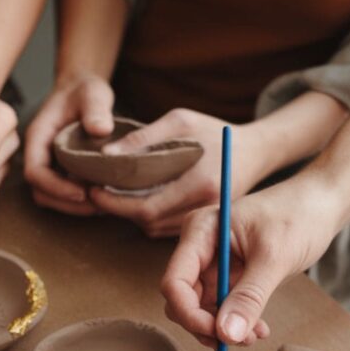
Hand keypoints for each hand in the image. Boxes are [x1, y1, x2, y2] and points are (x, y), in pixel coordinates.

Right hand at [24, 71, 114, 214]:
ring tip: (103, 204)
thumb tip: (101, 130)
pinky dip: (81, 201)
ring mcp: (49, 165)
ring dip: (74, 207)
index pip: (35, 172)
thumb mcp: (93, 93)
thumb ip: (96, 109)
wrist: (83, 91)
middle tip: (98, 205)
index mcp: (38, 137)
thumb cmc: (84, 90)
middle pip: (41, 192)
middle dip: (67, 204)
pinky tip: (103, 197)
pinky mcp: (61, 172)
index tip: (82, 193)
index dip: (56, 188)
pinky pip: (64, 194)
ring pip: (51, 197)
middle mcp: (39, 155)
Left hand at [88, 108, 269, 236]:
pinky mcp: (202, 223)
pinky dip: (147, 217)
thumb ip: (143, 138)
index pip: (147, 207)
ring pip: (154, 229)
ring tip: (113, 194)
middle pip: (148, 222)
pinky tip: (137, 199)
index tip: (93, 190)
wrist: (256, 151)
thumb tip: (106, 156)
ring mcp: (205, 219)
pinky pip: (165, 228)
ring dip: (131, 215)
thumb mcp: (180, 121)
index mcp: (200, 183)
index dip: (115, 204)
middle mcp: (204, 208)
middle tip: (96, 191)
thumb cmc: (216, 130)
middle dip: (118, 209)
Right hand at [161, 173, 339, 346]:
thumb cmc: (298, 216)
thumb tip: (225, 335)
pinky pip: (221, 311)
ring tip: (255, 335)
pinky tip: (258, 329)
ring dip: (223, 330)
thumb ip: (249, 297)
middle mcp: (199, 249)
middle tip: (240, 340)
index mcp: (200, 232)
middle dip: (207, 325)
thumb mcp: (275, 257)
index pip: (175, 282)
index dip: (189, 313)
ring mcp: (211, 266)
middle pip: (183, 301)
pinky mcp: (226, 280)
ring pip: (200, 312)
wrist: (319, 205)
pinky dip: (236, 326)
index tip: (217, 334)